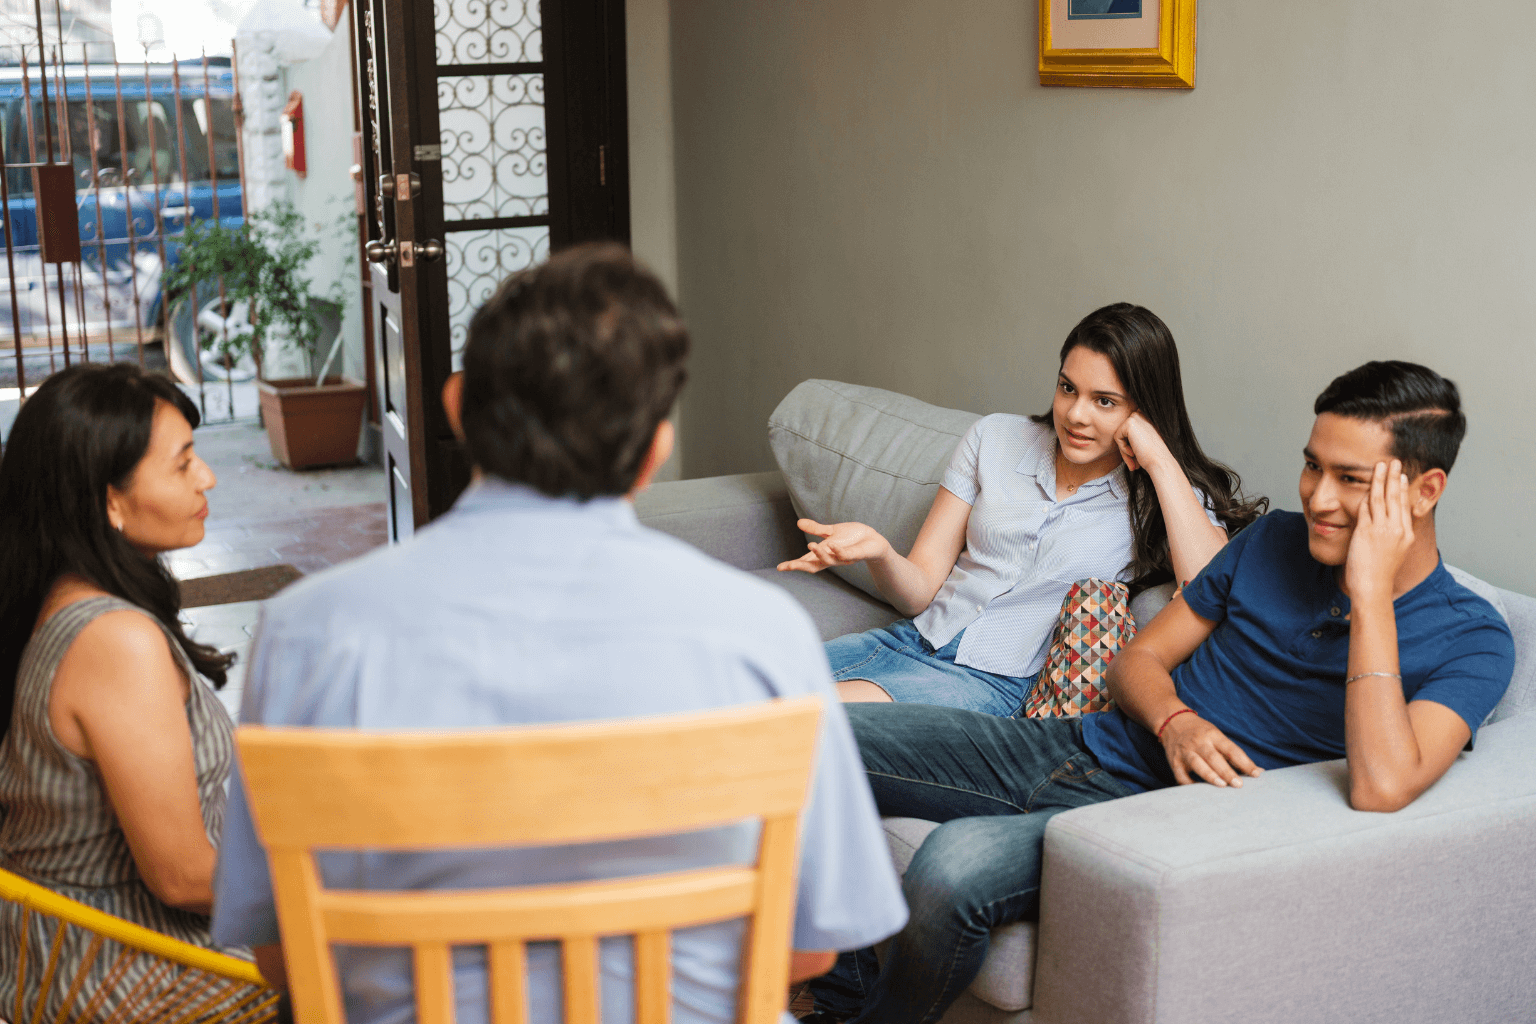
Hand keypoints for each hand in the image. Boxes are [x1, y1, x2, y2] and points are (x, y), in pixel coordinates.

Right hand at [776, 520, 891, 573]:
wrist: (873, 539)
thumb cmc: (853, 537)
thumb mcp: (831, 531)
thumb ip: (816, 528)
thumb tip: (798, 523)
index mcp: (825, 554)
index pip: (806, 561)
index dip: (793, 565)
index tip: (779, 567)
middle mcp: (832, 558)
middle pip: (814, 566)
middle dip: (801, 566)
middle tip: (789, 566)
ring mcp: (844, 558)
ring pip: (829, 560)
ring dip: (819, 554)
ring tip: (810, 545)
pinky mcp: (856, 555)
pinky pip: (846, 554)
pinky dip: (838, 551)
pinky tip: (832, 545)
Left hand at [1113, 412, 1172, 474]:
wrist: (1160, 462)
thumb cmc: (1153, 456)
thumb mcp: (1142, 443)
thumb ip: (1132, 437)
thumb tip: (1119, 436)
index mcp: (1145, 419)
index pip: (1127, 432)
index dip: (1131, 446)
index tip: (1138, 457)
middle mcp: (1142, 415)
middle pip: (1123, 433)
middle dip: (1126, 448)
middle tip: (1133, 462)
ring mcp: (1136, 417)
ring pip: (1120, 435)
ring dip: (1124, 450)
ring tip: (1133, 459)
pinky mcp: (1129, 423)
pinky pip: (1117, 437)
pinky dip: (1122, 448)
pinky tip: (1134, 453)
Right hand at [1160, 712, 1262, 787]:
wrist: (1172, 722)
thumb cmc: (1201, 733)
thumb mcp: (1217, 736)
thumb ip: (1234, 754)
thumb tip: (1258, 771)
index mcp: (1213, 735)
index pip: (1231, 749)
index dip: (1245, 762)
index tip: (1256, 774)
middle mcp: (1199, 742)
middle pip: (1214, 757)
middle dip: (1227, 771)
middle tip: (1239, 785)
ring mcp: (1185, 752)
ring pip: (1197, 764)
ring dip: (1210, 775)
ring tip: (1222, 785)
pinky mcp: (1174, 761)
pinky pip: (1181, 776)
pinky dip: (1190, 784)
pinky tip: (1200, 791)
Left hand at [1344, 460, 1414, 602]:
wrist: (1373, 587)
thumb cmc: (1379, 572)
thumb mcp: (1393, 551)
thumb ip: (1391, 534)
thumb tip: (1385, 521)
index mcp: (1406, 534)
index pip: (1405, 505)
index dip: (1402, 489)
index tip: (1401, 476)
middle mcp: (1398, 530)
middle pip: (1396, 497)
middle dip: (1394, 477)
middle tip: (1394, 461)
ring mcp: (1383, 530)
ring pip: (1381, 498)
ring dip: (1380, 479)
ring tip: (1380, 466)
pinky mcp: (1367, 532)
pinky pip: (1365, 509)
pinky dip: (1366, 496)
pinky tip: (1366, 485)